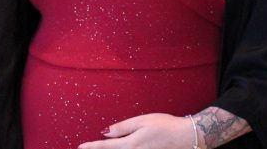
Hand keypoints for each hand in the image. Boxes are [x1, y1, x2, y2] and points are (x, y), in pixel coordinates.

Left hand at [78, 113, 195, 148]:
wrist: (186, 137)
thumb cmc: (164, 125)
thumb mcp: (142, 121)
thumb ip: (122, 128)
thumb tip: (105, 132)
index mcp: (131, 144)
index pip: (106, 146)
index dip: (92, 147)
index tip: (80, 146)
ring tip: (98, 148)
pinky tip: (118, 148)